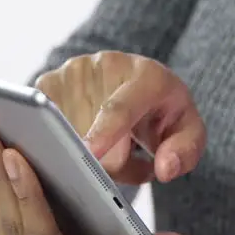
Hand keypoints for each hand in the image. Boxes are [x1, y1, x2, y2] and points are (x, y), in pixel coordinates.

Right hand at [35, 51, 204, 184]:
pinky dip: (64, 143)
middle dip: (109, 162)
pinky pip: (46, 128)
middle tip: (129, 158)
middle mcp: (106, 65)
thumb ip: (185, 152)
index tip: (90, 153)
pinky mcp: (48, 81)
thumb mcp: (188, 133)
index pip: (120, 109)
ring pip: (67, 134)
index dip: (104, 132)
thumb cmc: (164, 112)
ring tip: (110, 144)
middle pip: (93, 135)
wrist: (139, 83)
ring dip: (86, 155)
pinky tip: (85, 136)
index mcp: (147, 76)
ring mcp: (73, 71)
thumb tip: (164, 169)